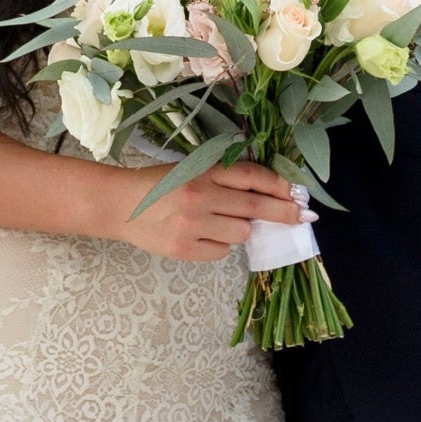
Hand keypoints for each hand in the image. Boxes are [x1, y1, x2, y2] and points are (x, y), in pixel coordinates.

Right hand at [115, 161, 309, 263]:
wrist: (117, 204)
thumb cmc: (158, 185)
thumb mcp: (190, 169)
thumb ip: (224, 178)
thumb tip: (268, 194)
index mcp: (203, 171)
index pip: (252, 176)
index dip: (280, 185)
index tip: (298, 194)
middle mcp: (200, 196)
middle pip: (256, 207)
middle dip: (284, 212)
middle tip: (303, 217)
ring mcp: (192, 225)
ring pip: (242, 233)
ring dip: (240, 229)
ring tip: (217, 221)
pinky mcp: (184, 249)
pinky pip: (222, 252)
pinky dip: (219, 245)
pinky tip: (200, 235)